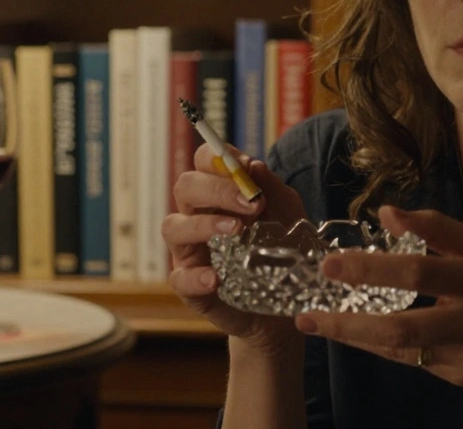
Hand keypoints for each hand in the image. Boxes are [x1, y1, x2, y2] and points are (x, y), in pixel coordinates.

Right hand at [162, 143, 307, 355]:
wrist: (286, 304)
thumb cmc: (283, 251)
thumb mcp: (289, 216)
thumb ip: (273, 190)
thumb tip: (253, 165)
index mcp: (218, 194)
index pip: (203, 162)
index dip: (218, 157)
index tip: (245, 166)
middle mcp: (197, 217)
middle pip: (185, 187)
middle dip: (215, 190)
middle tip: (251, 204)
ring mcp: (190, 252)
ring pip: (172, 227)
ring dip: (202, 225)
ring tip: (235, 231)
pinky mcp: (191, 287)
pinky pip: (179, 278)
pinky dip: (195, 277)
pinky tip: (216, 278)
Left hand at [293, 206, 462, 401]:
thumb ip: (440, 229)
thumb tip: (388, 214)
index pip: (422, 272)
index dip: (374, 268)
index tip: (333, 263)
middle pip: (403, 327)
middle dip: (349, 321)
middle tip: (308, 310)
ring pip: (399, 350)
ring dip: (352, 336)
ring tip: (313, 321)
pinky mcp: (458, 378)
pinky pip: (410, 360)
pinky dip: (377, 345)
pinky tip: (350, 330)